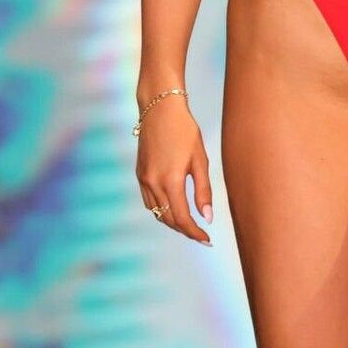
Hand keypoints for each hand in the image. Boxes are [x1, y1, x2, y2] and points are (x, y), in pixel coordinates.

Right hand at [136, 99, 212, 243]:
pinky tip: (173, 209)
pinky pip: (149, 201)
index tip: (208, 240)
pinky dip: (161, 210)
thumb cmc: (185, 130)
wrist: (159, 108)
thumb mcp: (200, 160)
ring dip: (173, 222)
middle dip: (185, 231)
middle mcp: (153, 183)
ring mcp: (143, 179)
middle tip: (202, 236)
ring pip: (157, 212)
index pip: (183, 218)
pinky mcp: (139, 173)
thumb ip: (203, 191)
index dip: (195, 233)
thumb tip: (207, 217)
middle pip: (168, 219)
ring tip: (190, 225)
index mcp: (171, 180)